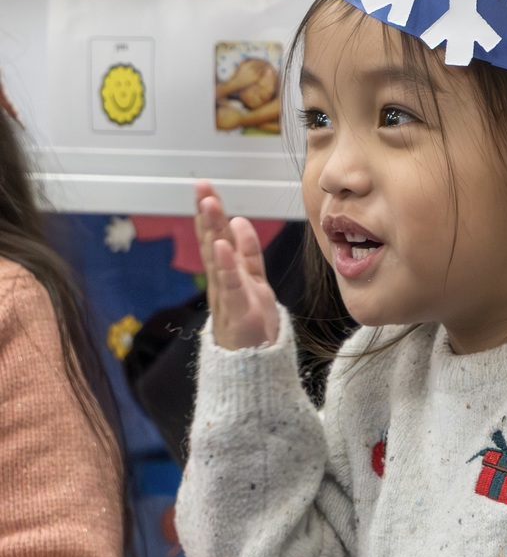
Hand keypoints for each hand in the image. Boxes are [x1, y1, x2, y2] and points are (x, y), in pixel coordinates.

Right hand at [194, 180, 278, 349]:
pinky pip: (231, 286)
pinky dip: (226, 266)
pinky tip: (221, 246)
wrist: (255, 368)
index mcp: (227, 274)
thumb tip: (238, 221)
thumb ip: (247, 254)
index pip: (216, 238)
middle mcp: (223, 283)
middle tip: (201, 187)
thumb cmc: (252, 326)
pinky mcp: (238, 313)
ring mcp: (228, 298)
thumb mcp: (254, 281)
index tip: (205, 187)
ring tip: (208, 204)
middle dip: (207, 215)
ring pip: (218, 259)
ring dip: (212, 230)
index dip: (210, 214)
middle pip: (212, 244)